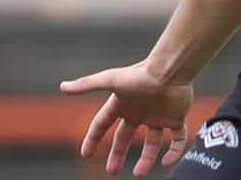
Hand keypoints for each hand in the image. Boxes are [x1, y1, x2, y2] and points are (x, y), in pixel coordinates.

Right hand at [59, 60, 194, 176]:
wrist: (170, 70)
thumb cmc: (140, 75)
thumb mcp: (110, 80)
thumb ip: (87, 84)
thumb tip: (63, 87)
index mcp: (122, 103)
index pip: (102, 123)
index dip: (93, 138)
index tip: (86, 154)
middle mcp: (139, 110)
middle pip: (125, 137)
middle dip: (118, 154)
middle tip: (112, 171)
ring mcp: (158, 115)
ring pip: (152, 142)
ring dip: (147, 159)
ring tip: (139, 173)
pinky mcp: (176, 118)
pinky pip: (177, 139)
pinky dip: (174, 151)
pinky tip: (166, 161)